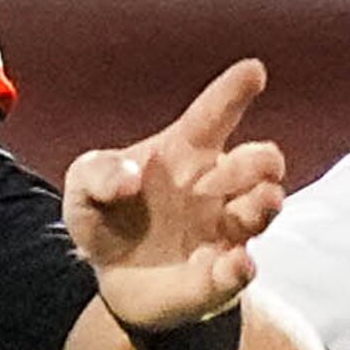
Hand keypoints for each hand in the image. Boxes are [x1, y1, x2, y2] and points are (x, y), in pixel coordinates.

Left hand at [64, 58, 285, 330]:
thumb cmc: (108, 216)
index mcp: (185, 151)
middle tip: (211, 179)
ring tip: (241, 210)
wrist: (112, 279)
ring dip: (261, 204)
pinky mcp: (221, 275)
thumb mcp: (83, 187)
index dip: (234, 91)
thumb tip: (131, 178)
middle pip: (262, 161)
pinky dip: (240, 267)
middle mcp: (217, 186)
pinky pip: (243, 269)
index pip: (215, 114)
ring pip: (265, 207)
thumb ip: (97, 173)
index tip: (253, 71)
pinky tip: (232, 263)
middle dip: (255, 162)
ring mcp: (226, 230)